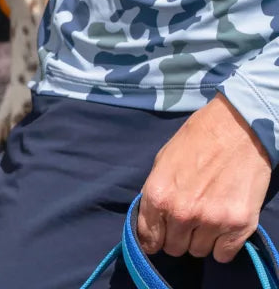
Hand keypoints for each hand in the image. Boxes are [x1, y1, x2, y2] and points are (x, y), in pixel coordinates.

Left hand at [137, 94, 271, 262]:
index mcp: (159, 194)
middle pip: (174, 248)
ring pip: (198, 252)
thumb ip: (157, 193)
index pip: (148, 237)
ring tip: (206, 216)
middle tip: (186, 219)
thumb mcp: (162, 161)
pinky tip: (222, 225)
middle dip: (177, 236)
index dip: (152, 239)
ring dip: (200, 239)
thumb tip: (152, 219)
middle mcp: (182, 213)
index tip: (158, 237)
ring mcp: (212, 221)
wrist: (235, 130)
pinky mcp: (239, 226)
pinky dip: (222, 245)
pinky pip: (223, 255)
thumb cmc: (195, 141)